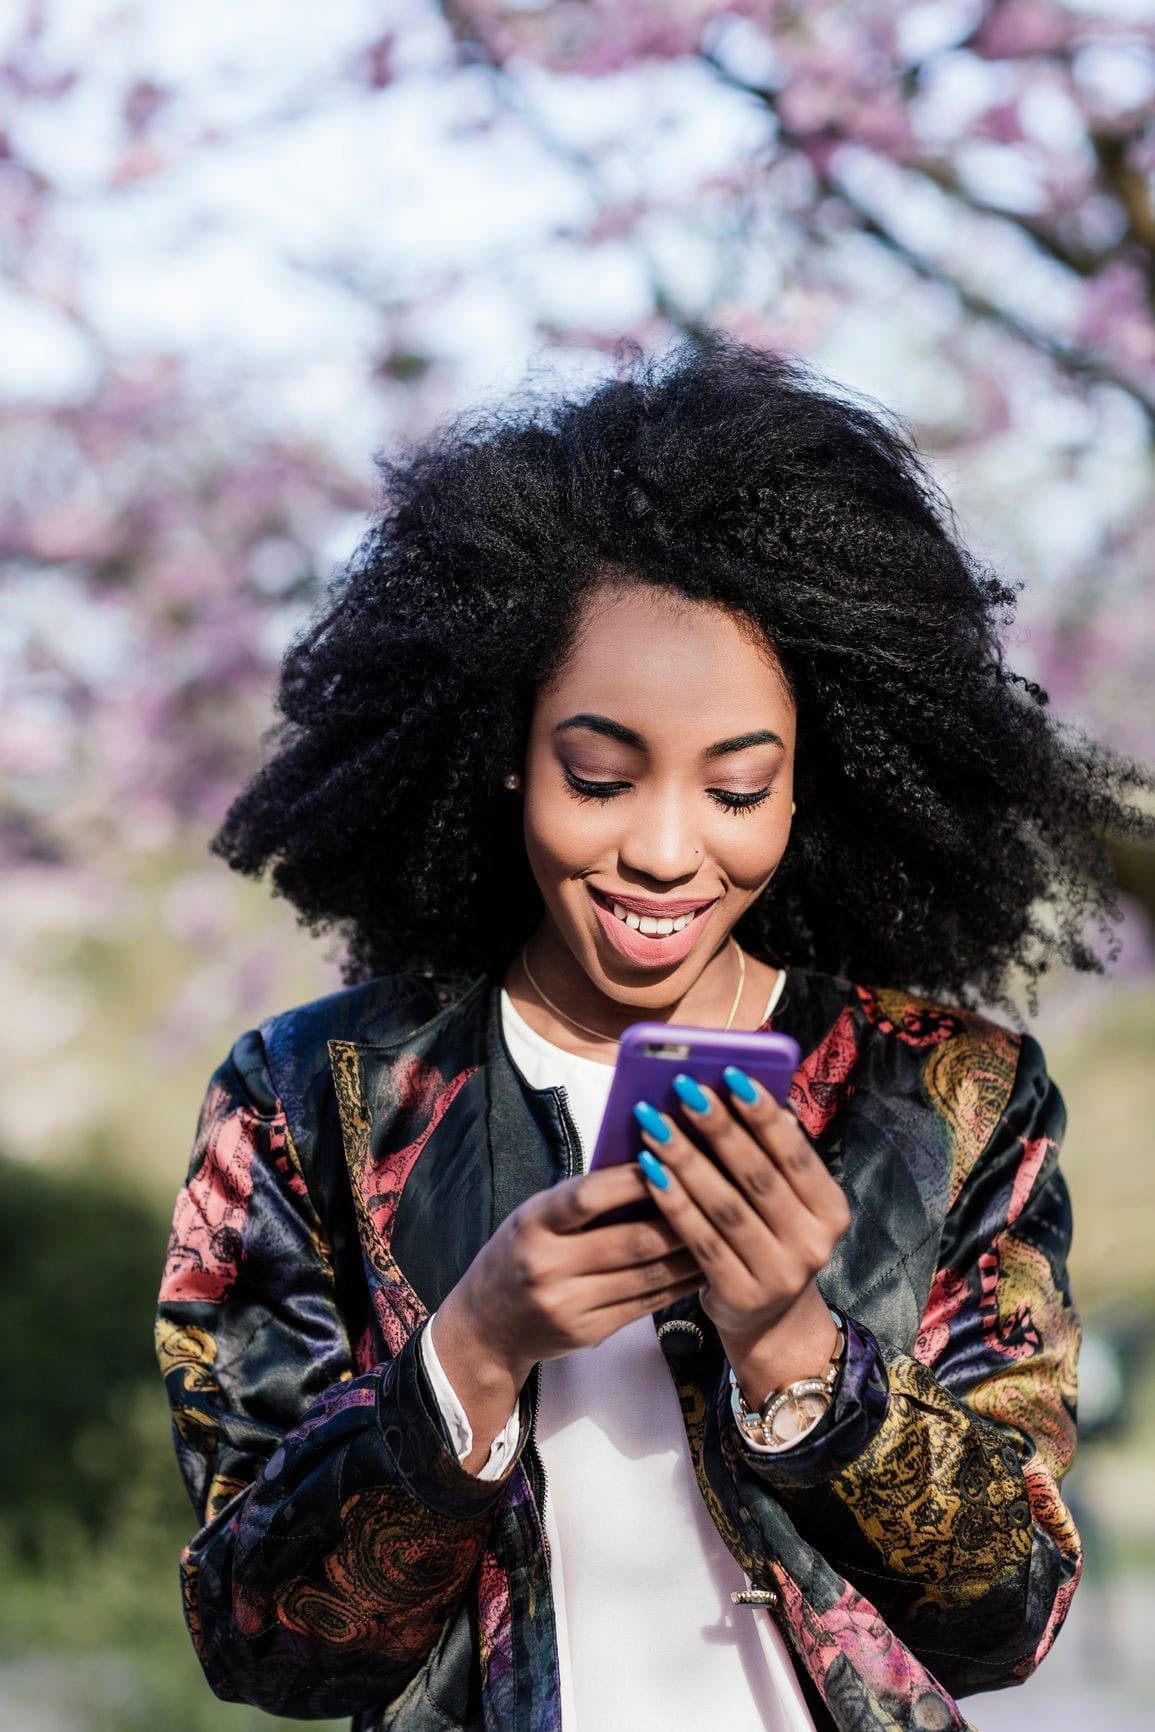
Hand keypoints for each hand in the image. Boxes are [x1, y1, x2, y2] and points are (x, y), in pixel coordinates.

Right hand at [431, 1161, 701, 1470]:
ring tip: (724, 1229)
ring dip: (691, 1253)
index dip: (634, 1179)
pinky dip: (679, 1284)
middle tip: (720, 1194)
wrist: (486, 1326)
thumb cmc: (520, 1253)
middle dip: (681, 1217)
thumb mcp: (535, 1217)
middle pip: (631, 1241)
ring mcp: (568, 1305)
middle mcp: (547, 1266)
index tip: (672, 1157)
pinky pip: (646, 1305)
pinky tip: (702, 1265)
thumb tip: (649, 1164)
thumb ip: (582, 1198)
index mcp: (532, 1223)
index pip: (588, 1196)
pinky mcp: (588, 1333)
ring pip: (647, 1276)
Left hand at [633, 1070, 850, 1396]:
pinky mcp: (742, 1296)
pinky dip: (673, 1203)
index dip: (762, 1113)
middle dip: (717, 1127)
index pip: (795, 1153)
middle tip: (683, 1087)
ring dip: (686, 1159)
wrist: (769, 1322)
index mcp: (831, 1210)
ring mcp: (780, 1275)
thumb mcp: (788, 1202)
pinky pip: (700, 1240)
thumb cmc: (770, 1238)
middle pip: (757, 1176)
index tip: (731, 1074)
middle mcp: (814, 1244)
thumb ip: (774, 1157)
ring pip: (724, 1206)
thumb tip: (751, 1094)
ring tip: (654, 1122)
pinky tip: (649, 1172)